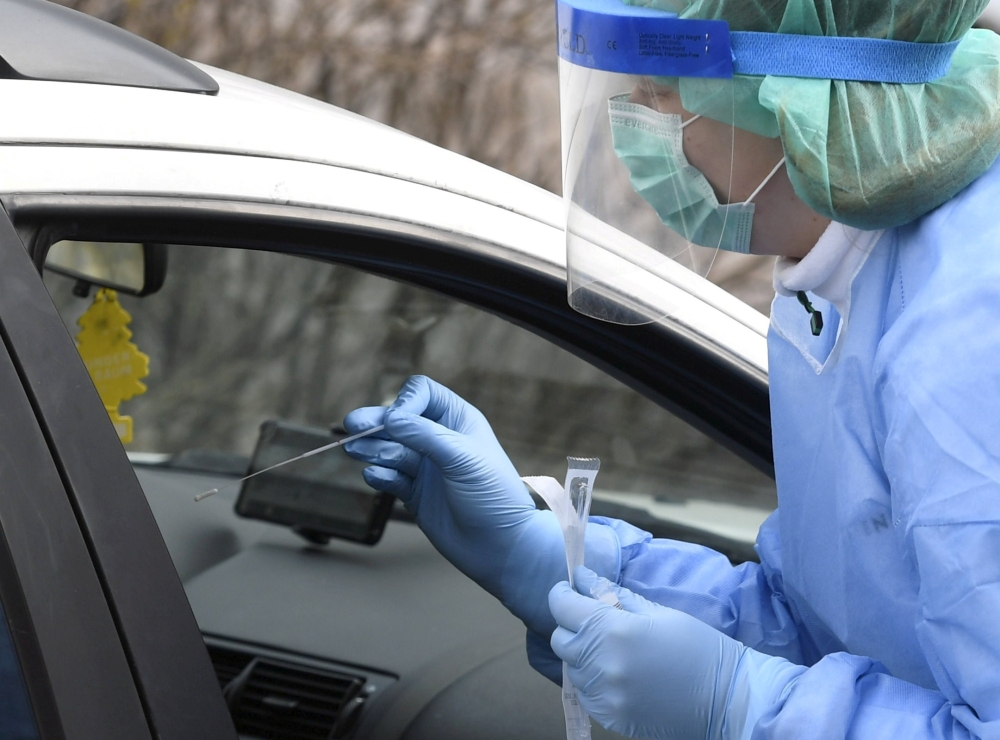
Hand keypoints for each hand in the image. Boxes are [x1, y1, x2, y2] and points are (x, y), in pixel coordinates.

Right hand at [342, 376, 565, 633]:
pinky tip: (374, 476)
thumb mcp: (462, 457)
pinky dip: (380, 475)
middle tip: (352, 426)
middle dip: (376, 423)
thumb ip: (424, 435)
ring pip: (390, 448)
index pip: (421, 394)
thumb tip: (390, 418)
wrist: (500, 546)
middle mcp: (439, 439)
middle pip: (398, 421)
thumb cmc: (494, 496)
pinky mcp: (415, 493)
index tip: (395, 421)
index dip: (404, 402)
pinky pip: (390, 477)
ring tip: (356, 450)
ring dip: (373, 448)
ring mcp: (426, 467)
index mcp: (457, 420)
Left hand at [549, 567, 800, 739]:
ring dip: (583, 654)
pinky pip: (585, 693)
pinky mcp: (610, 716)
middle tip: (595, 620)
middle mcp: (602, 664)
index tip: (570, 590)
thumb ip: (613, 594)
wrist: (727, 698)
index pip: (563, 607)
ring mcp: (604, 694)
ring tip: (613, 649)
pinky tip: (618, 673)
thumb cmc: (697, 646)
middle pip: (561, 639)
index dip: (563, 594)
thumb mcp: (656, 611)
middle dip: (572, 625)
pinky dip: (592, 680)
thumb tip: (582, 576)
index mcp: (614, 630)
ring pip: (571, 667)